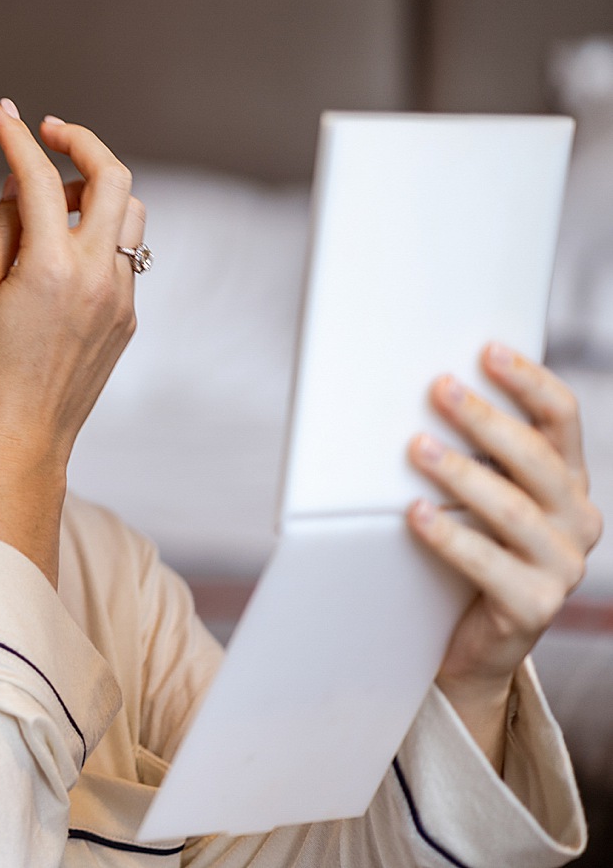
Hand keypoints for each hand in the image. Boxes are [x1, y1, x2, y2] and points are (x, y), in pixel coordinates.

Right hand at [0, 100, 145, 582]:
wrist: (22, 441)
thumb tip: (18, 190)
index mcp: (50, 267)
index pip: (39, 178)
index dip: (20, 138)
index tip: (8, 115)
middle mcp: (97, 275)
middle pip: (112, 177)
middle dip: (81, 144)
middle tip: (49, 134)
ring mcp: (120, 297)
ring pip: (130, 213)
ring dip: (97, 189)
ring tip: (55, 196)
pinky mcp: (127, 317)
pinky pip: (124, 255)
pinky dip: (98, 234)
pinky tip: (61, 247)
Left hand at [406, 344, 601, 769]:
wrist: (473, 641)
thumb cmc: (472, 549)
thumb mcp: (481, 495)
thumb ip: (476, 453)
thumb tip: (428, 388)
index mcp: (568, 482)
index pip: (562, 419)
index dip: (529, 382)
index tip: (488, 350)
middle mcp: (577, 519)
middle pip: (534, 458)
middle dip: (485, 419)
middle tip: (439, 388)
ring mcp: (562, 566)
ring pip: (512, 509)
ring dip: (462, 474)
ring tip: (418, 448)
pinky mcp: (533, 606)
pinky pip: (488, 565)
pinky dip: (449, 536)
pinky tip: (414, 514)